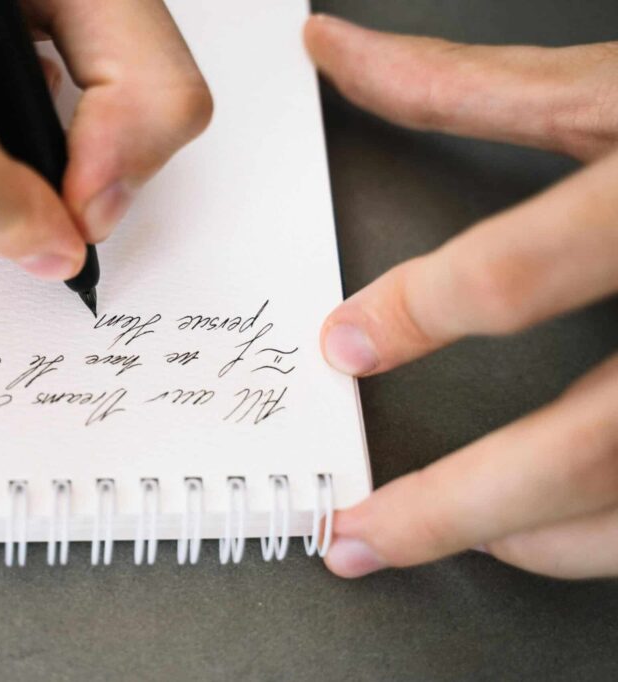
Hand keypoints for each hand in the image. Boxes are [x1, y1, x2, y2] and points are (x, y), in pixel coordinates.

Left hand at [304, 15, 617, 578]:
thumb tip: (337, 53)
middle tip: (358, 534)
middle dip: (453, 507)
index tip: (345, 343)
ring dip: (531, 542)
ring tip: (440, 539)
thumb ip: (467, 87)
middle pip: (586, 447)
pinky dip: (604, 533)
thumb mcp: (612, 88)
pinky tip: (545, 528)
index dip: (417, 315)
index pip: (523, 273)